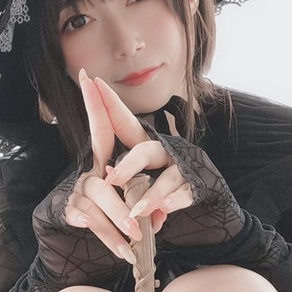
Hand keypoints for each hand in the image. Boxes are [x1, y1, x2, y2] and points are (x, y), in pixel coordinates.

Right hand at [31, 69, 173, 282]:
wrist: (75, 240)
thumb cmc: (115, 213)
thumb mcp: (136, 202)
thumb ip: (148, 200)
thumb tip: (161, 214)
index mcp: (105, 161)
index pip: (102, 129)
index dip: (95, 104)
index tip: (87, 76)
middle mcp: (89, 171)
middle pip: (105, 175)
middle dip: (123, 188)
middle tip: (137, 216)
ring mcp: (78, 191)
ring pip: (98, 198)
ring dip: (118, 219)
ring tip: (136, 239)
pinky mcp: (71, 210)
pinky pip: (92, 221)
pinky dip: (111, 238)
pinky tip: (124, 252)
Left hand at [95, 80, 246, 251]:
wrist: (200, 194)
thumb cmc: (154, 185)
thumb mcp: (135, 178)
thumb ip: (123, 176)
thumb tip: (107, 174)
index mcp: (144, 144)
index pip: (124, 121)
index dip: (109, 102)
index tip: (91, 80)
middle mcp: (164, 151)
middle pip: (146, 151)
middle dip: (129, 165)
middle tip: (111, 180)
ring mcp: (182, 168)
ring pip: (168, 177)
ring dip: (152, 194)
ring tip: (137, 210)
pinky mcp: (196, 186)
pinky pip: (185, 194)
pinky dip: (173, 203)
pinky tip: (162, 212)